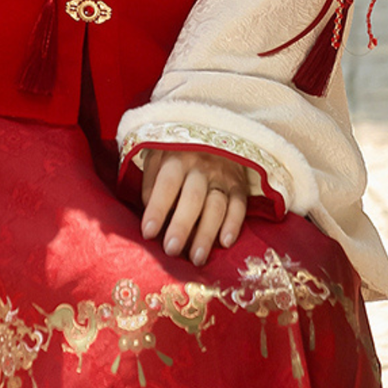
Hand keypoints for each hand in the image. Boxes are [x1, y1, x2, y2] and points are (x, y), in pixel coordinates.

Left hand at [139, 148, 251, 266]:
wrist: (213, 130)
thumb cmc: (176, 151)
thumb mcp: (157, 155)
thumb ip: (151, 183)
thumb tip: (150, 213)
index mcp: (176, 158)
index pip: (166, 186)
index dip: (157, 209)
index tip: (148, 233)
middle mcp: (201, 167)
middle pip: (193, 199)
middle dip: (182, 226)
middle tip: (171, 250)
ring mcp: (223, 176)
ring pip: (216, 206)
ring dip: (207, 233)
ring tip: (196, 258)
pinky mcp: (239, 185)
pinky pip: (240, 205)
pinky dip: (234, 224)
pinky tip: (225, 243)